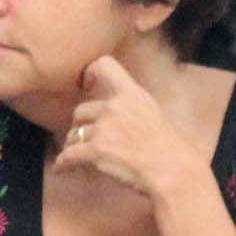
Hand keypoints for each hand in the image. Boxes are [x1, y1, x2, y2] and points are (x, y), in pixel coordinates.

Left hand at [52, 56, 199, 205]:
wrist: (172, 171)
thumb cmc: (167, 148)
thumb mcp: (152, 113)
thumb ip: (130, 107)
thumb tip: (111, 111)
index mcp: (132, 94)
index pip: (105, 65)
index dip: (90, 73)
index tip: (85, 84)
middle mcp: (115, 106)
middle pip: (81, 110)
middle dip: (80, 125)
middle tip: (83, 136)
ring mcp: (104, 128)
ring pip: (74, 134)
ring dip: (73, 145)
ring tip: (75, 156)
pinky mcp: (96, 150)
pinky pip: (69, 156)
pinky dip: (63, 164)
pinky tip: (63, 169)